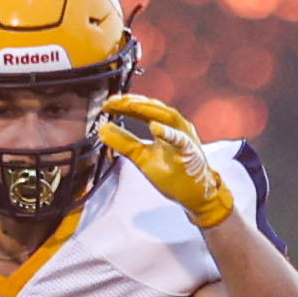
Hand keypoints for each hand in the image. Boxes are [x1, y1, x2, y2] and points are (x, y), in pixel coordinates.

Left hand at [96, 94, 234, 228]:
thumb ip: (124, 143)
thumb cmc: (173, 174)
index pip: (142, 110)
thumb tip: (102, 130)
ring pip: (169, 116)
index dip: (124, 105)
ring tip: (130, 105)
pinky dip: (168, 133)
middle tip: (113, 102)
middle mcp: (175, 127)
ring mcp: (185, 138)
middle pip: (153, 108)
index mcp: (163, 127)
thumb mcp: (142, 157)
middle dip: (133, 102)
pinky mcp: (191, 152)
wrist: (196, 194)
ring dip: (149, 110)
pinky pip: (181, 140)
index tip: (106, 105)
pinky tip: (154, 128)